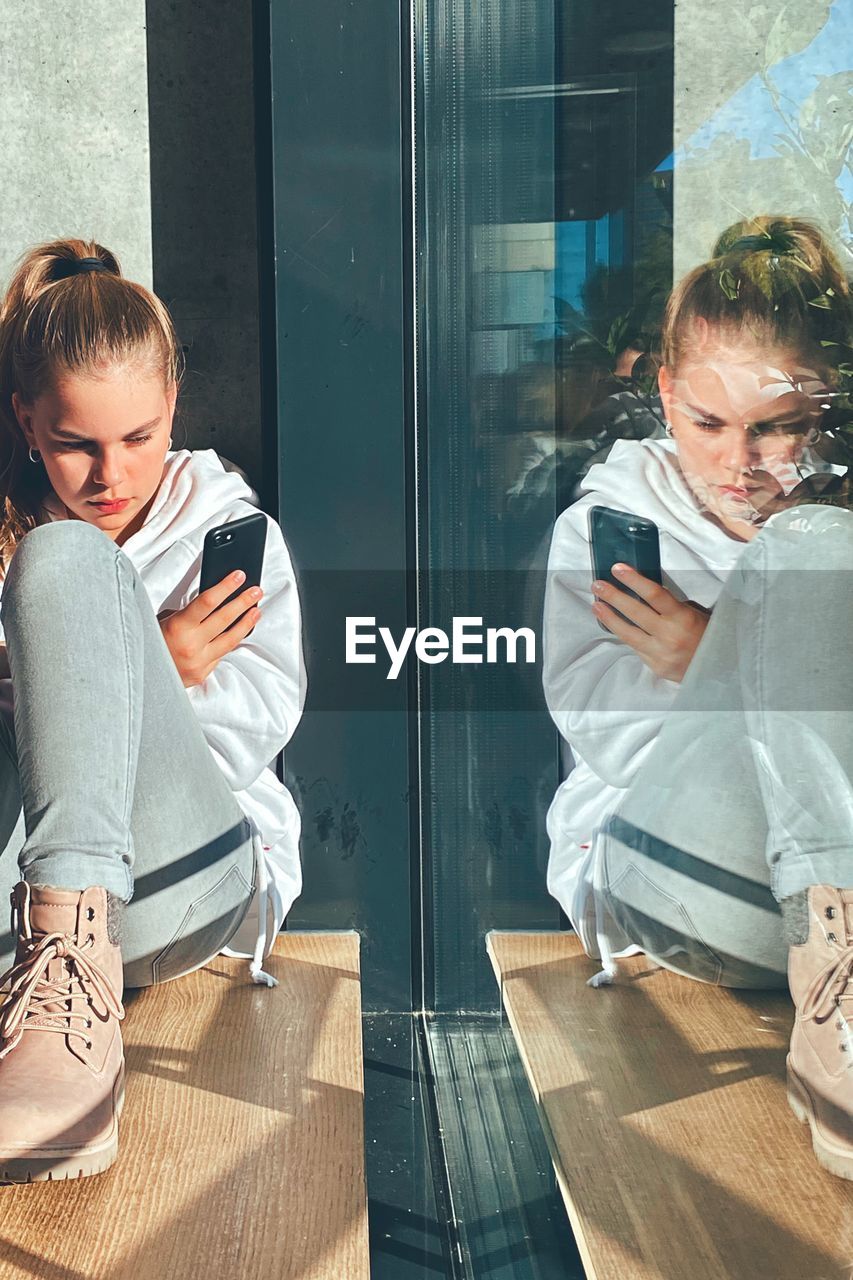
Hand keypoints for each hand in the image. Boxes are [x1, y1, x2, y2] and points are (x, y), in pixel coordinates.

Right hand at [159, 571, 263, 687]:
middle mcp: (191, 645)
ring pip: (230, 639)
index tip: (239, 576)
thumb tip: (211, 602)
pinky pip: (221, 654)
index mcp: (178, 627)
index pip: (208, 602)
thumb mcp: (163, 622)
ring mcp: (199, 661)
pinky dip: (231, 642)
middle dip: (243, 601)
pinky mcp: (203, 673)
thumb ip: (187, 614)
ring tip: (256, 610)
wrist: (141, 678)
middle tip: (256, 591)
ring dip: (246, 623)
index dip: (226, 587)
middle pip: (225, 618)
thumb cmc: (150, 644)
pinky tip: (240, 632)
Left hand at [591, 564, 709, 682]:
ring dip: (609, 617)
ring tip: (596, 605)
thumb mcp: (695, 615)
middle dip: (613, 596)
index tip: (618, 569)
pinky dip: (623, 635)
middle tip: (597, 585)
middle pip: (635, 612)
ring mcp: (661, 653)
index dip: (634, 580)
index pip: (654, 594)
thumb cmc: (707, 635)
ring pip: (628, 633)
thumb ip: (671, 606)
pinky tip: (612, 625)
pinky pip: (635, 647)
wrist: (720, 669)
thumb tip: (644, 593)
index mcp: (683, 617)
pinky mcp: (655, 666)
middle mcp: (670, 635)